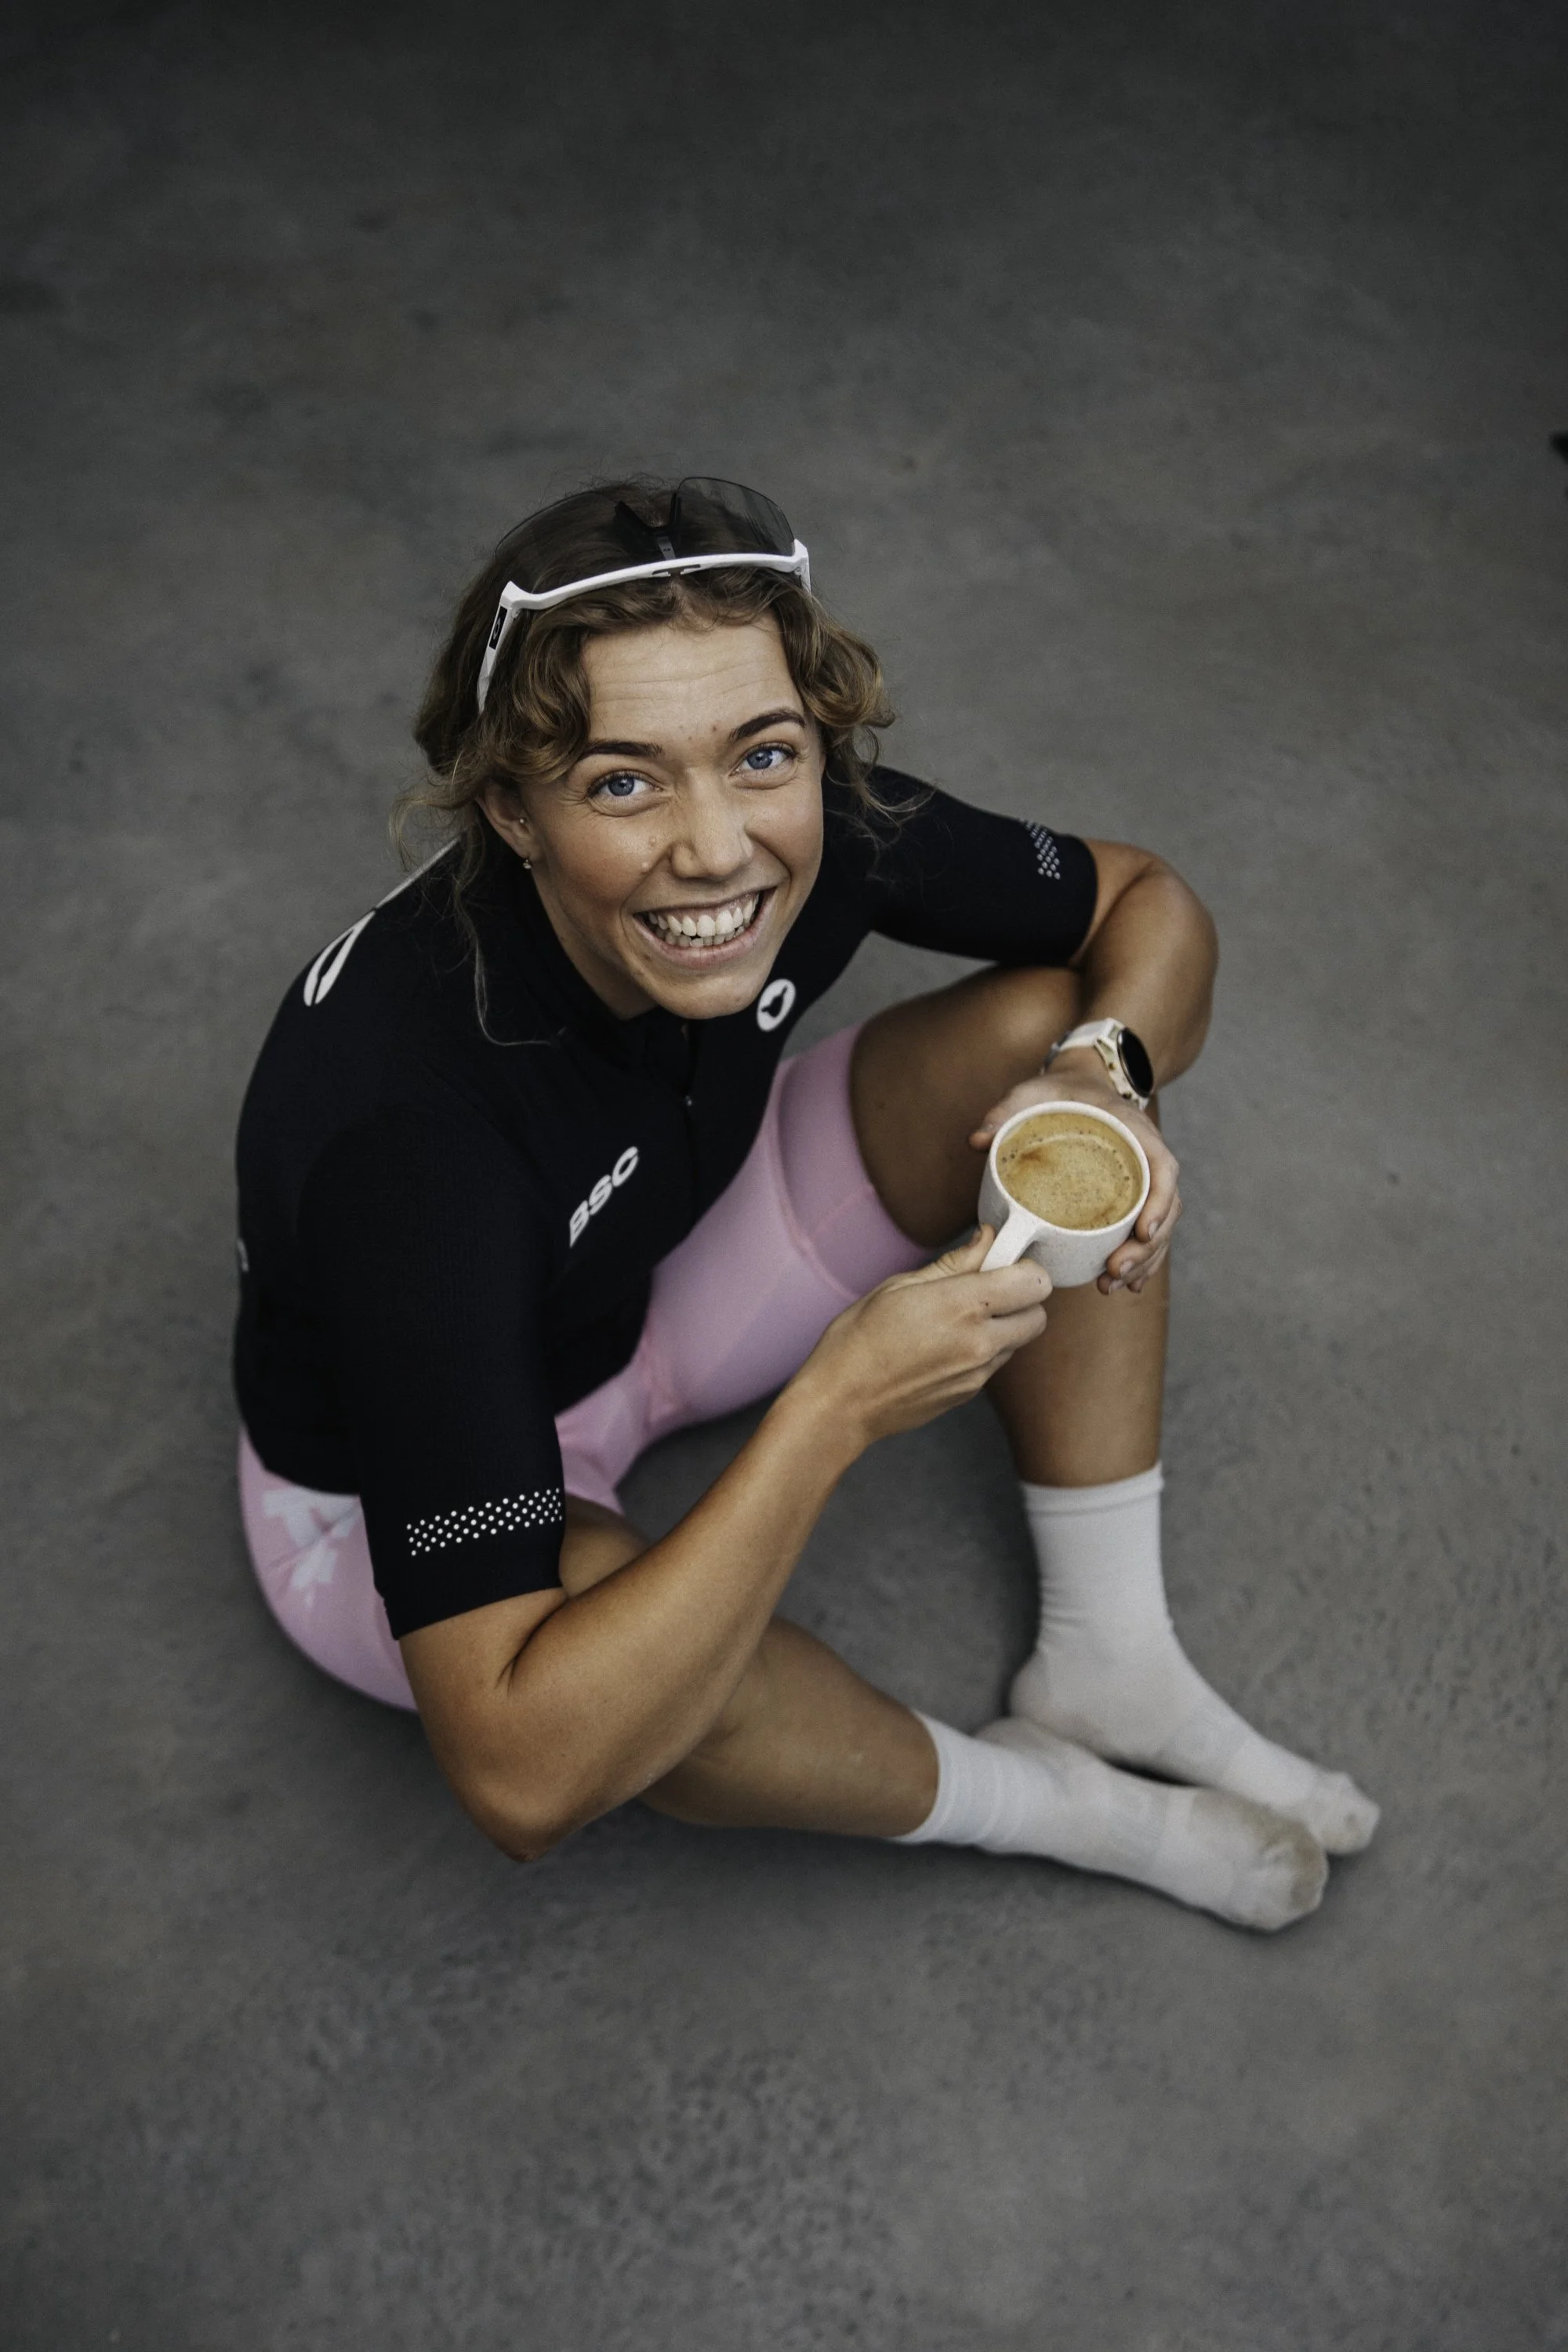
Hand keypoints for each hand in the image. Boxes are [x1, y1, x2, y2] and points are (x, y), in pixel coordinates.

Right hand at [793, 1231, 1051, 1448]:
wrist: (841, 1402)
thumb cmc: (859, 1338)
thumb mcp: (900, 1286)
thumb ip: (955, 1263)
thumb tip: (987, 1239)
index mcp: (964, 1305)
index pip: (1035, 1281)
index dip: (1024, 1267)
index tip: (1001, 1262)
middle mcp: (980, 1342)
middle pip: (1039, 1314)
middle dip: (1022, 1298)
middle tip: (988, 1288)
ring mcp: (978, 1373)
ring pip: (1019, 1341)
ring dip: (1005, 1324)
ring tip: (960, 1318)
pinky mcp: (970, 1393)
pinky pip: (995, 1363)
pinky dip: (986, 1348)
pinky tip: (947, 1343)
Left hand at [970, 1053, 1181, 1295]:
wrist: (1078, 1085)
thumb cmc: (1058, 1091)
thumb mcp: (1031, 1092)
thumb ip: (1005, 1111)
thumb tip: (976, 1142)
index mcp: (1134, 1130)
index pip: (1163, 1168)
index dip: (1159, 1203)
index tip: (1143, 1232)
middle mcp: (1145, 1157)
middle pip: (1164, 1207)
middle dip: (1146, 1248)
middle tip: (1113, 1272)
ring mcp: (1142, 1179)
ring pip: (1159, 1226)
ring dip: (1142, 1262)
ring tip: (1112, 1287)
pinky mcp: (1131, 1197)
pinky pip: (1146, 1231)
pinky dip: (1140, 1260)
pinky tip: (1125, 1286)